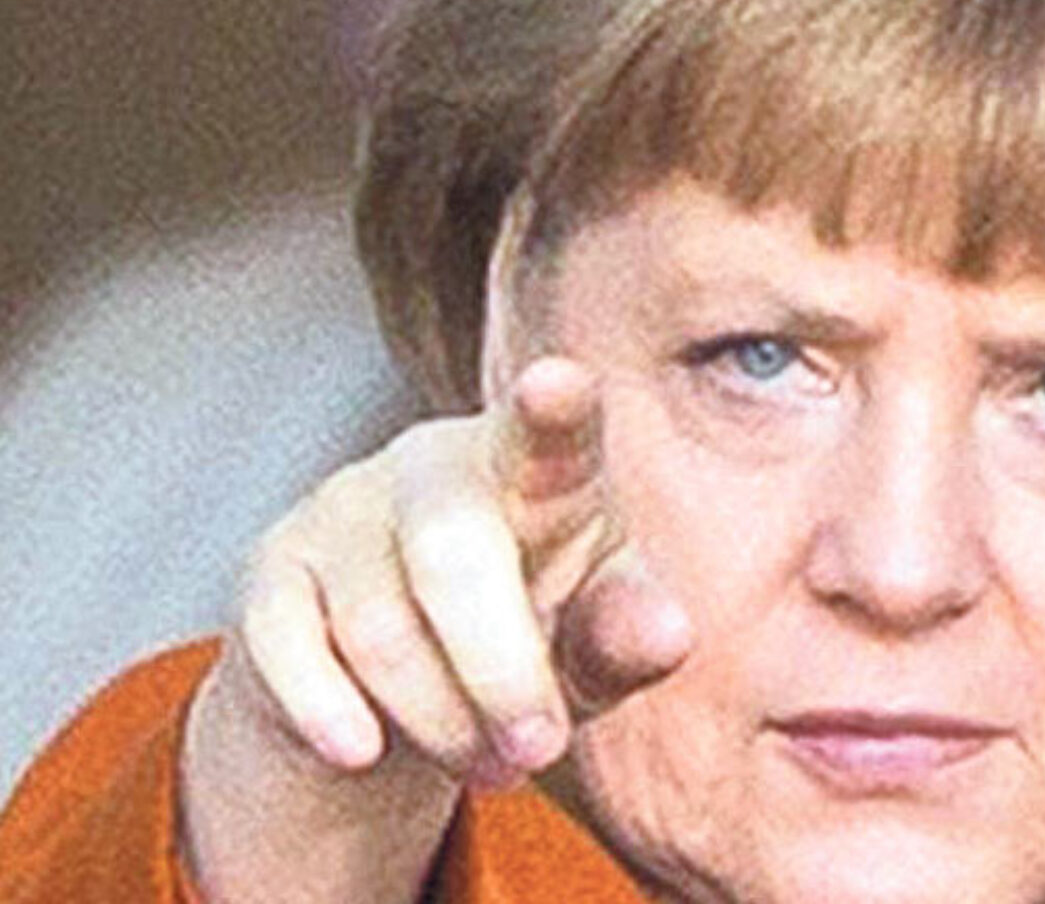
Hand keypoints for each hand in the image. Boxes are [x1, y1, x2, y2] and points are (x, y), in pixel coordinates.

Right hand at [229, 356, 692, 787]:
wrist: (397, 678)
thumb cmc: (527, 632)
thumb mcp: (589, 644)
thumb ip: (622, 637)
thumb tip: (669, 633)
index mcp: (537, 472)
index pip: (550, 435)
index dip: (556, 409)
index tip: (559, 382)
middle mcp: (434, 467)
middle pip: (453, 555)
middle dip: (500, 675)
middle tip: (537, 754)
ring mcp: (343, 509)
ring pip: (379, 628)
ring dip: (439, 722)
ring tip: (486, 762)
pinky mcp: (274, 570)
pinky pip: (288, 648)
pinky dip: (330, 715)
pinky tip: (364, 751)